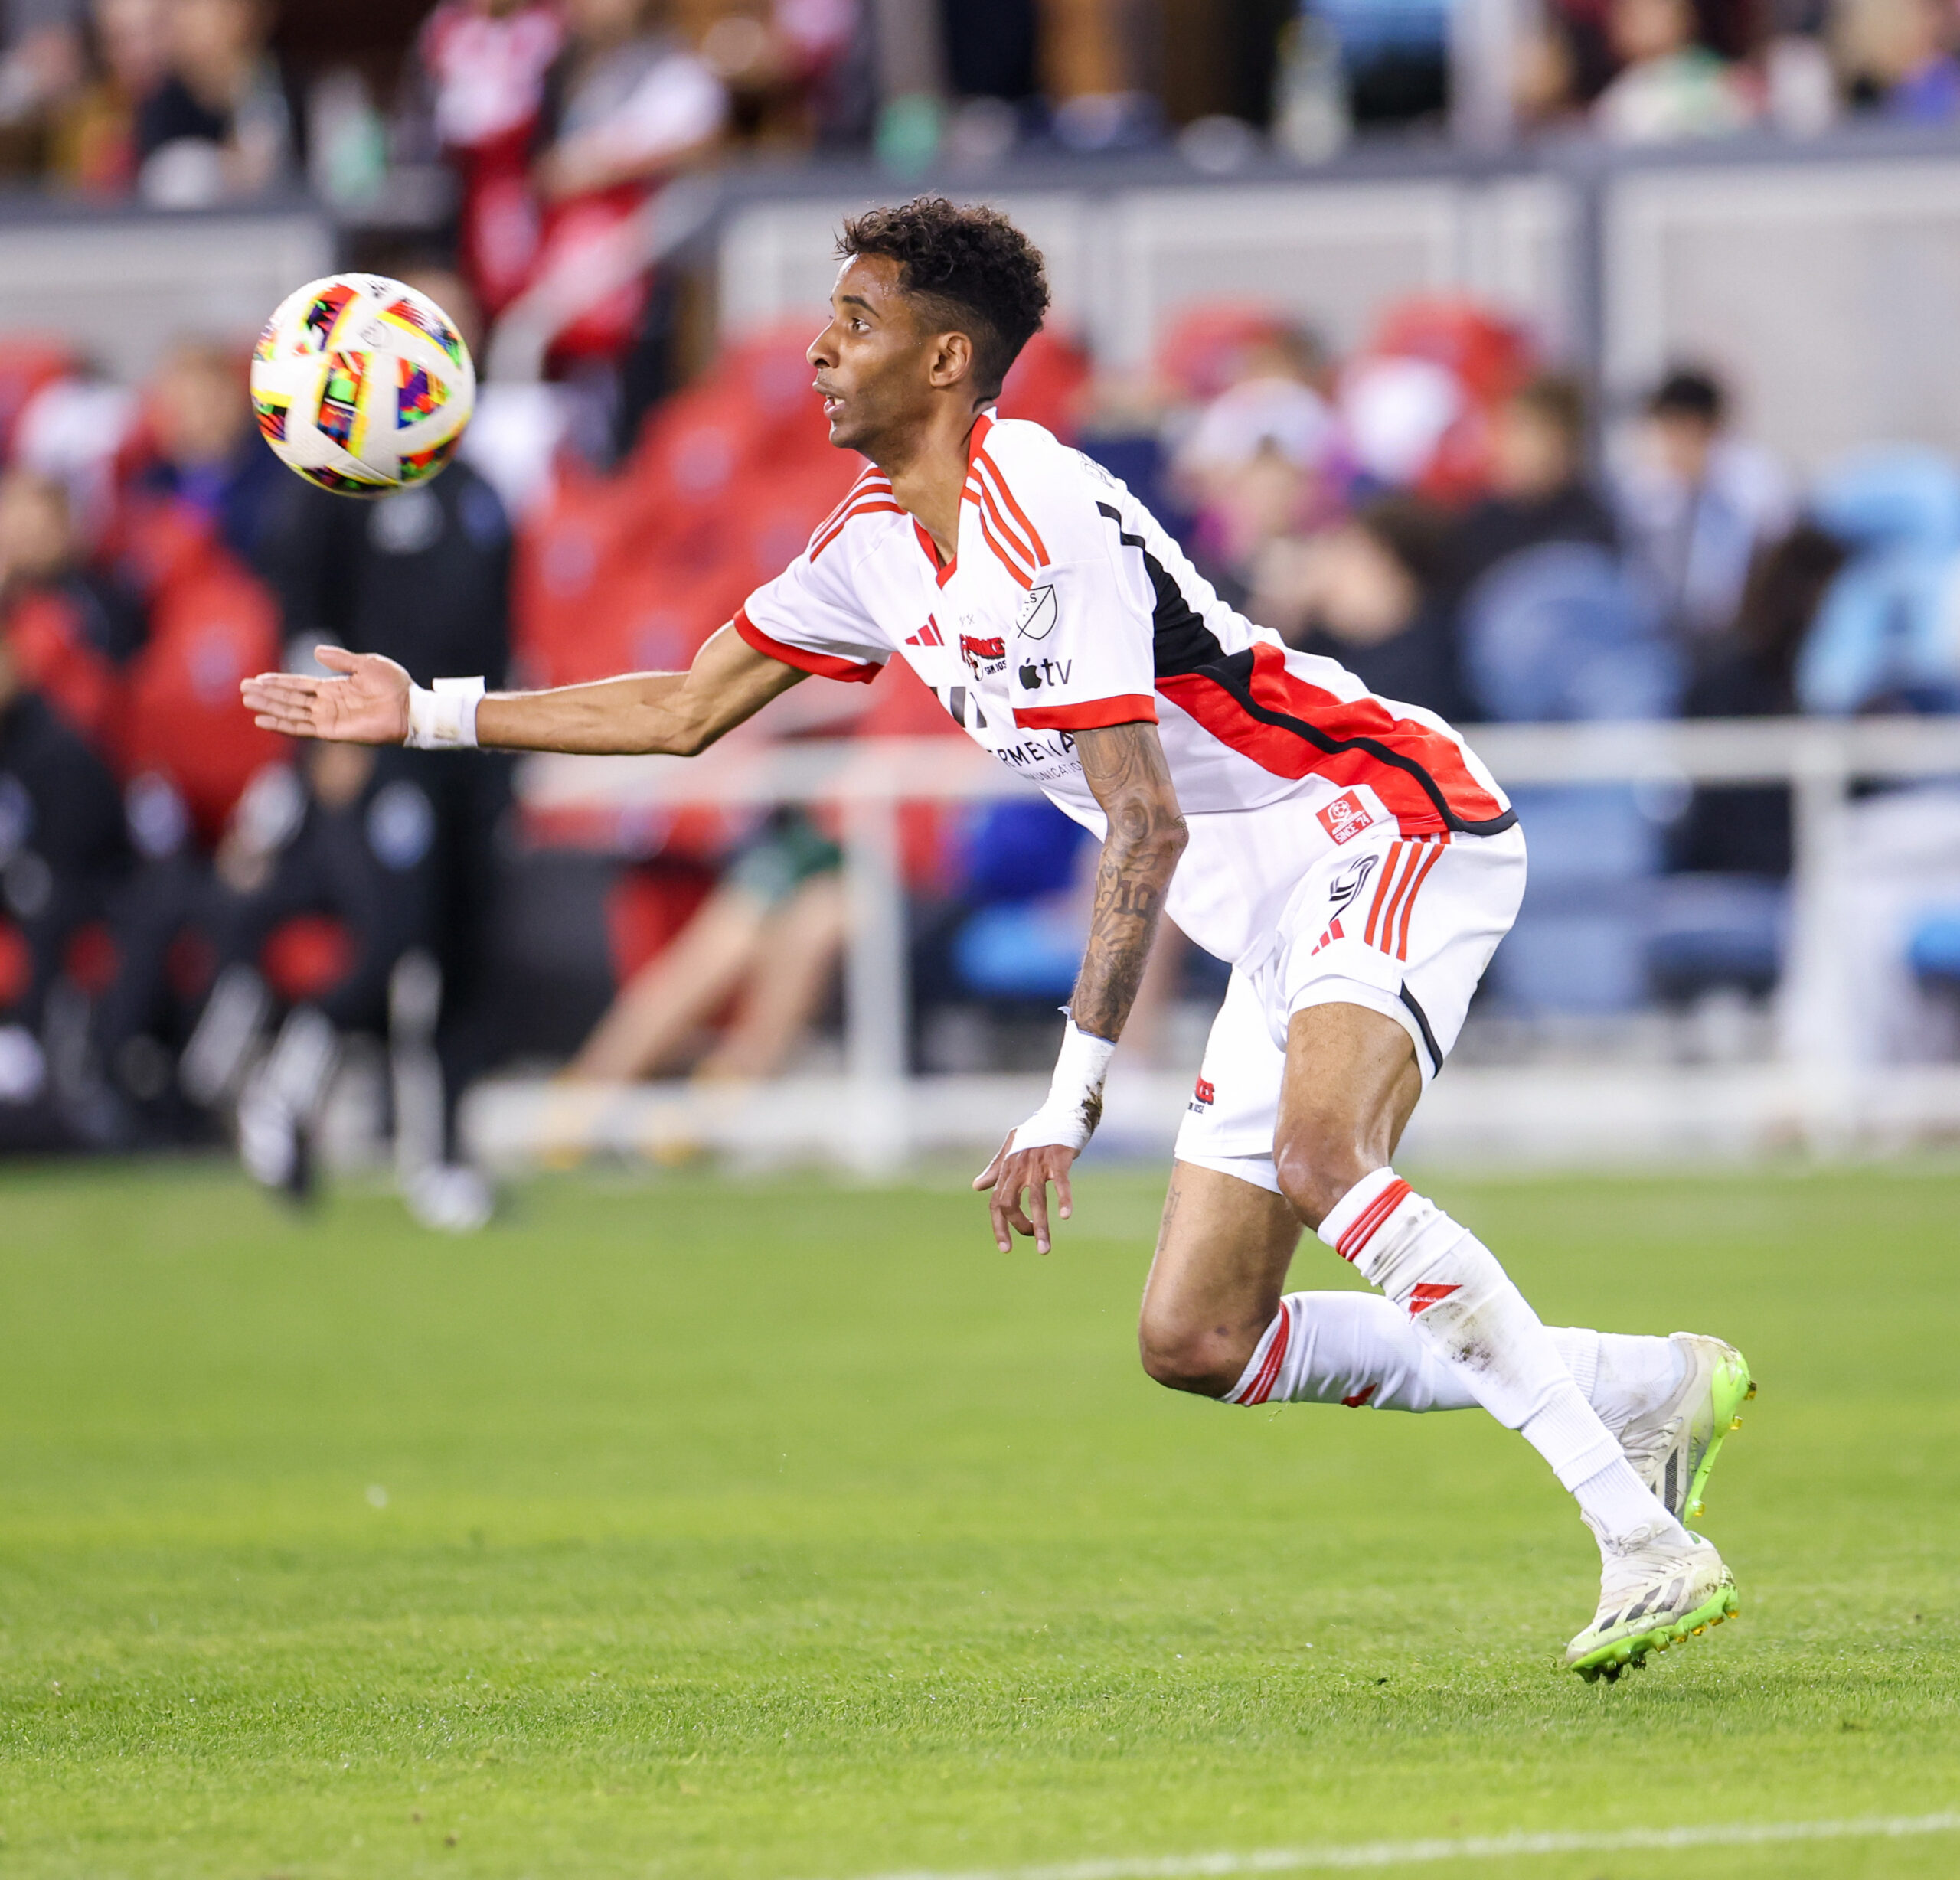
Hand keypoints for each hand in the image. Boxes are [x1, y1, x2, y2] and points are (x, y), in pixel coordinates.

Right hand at [241, 646, 410, 744]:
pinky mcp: (333, 732)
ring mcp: (329, 719)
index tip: (257, 678)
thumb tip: (315, 652)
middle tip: (242, 689)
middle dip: (267, 694)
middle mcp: (328, 704)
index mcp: (334, 688)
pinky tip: (263, 721)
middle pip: (290, 699)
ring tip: (247, 701)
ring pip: (291, 712)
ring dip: (269, 707)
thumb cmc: (395, 685)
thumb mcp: (366, 664)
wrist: (411, 706)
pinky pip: (302, 729)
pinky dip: (282, 725)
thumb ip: (340, 660)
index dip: (278, 682)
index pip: (299, 685)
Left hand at [973, 1130, 1077, 1254]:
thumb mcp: (1013, 1148)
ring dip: (1040, 1227)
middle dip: (1018, 1227)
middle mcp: (1019, 1165)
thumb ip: (996, 1168)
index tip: (1006, 1248)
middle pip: (1009, 1203)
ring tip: (1043, 1249)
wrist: (1063, 1111)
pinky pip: (1061, 1183)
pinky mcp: (1059, 1158)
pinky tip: (1065, 1216)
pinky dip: (1063, 1199)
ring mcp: (1039, 1162)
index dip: (999, 1227)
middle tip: (1032, 1241)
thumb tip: (977, 1187)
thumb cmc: (1038, 1132)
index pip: (996, 1202)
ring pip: (1037, 1200)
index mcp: (1008, 1166)